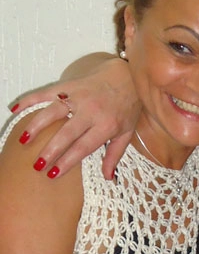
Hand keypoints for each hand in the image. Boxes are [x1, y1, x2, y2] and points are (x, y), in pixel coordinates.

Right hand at [9, 56, 139, 180]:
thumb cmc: (127, 107)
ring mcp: (79, 96)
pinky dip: (30, 100)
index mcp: (107, 125)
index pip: (83, 147)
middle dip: (50, 150)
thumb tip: (108, 178)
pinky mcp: (69, 85)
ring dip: (36, 127)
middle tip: (37, 165)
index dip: (67, 161)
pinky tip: (16, 109)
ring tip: (24, 141)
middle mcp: (91, 111)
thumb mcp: (126, 133)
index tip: (53, 173)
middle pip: (66, 133)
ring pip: (53, 112)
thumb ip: (115, 155)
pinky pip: (46, 92)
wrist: (128, 75)